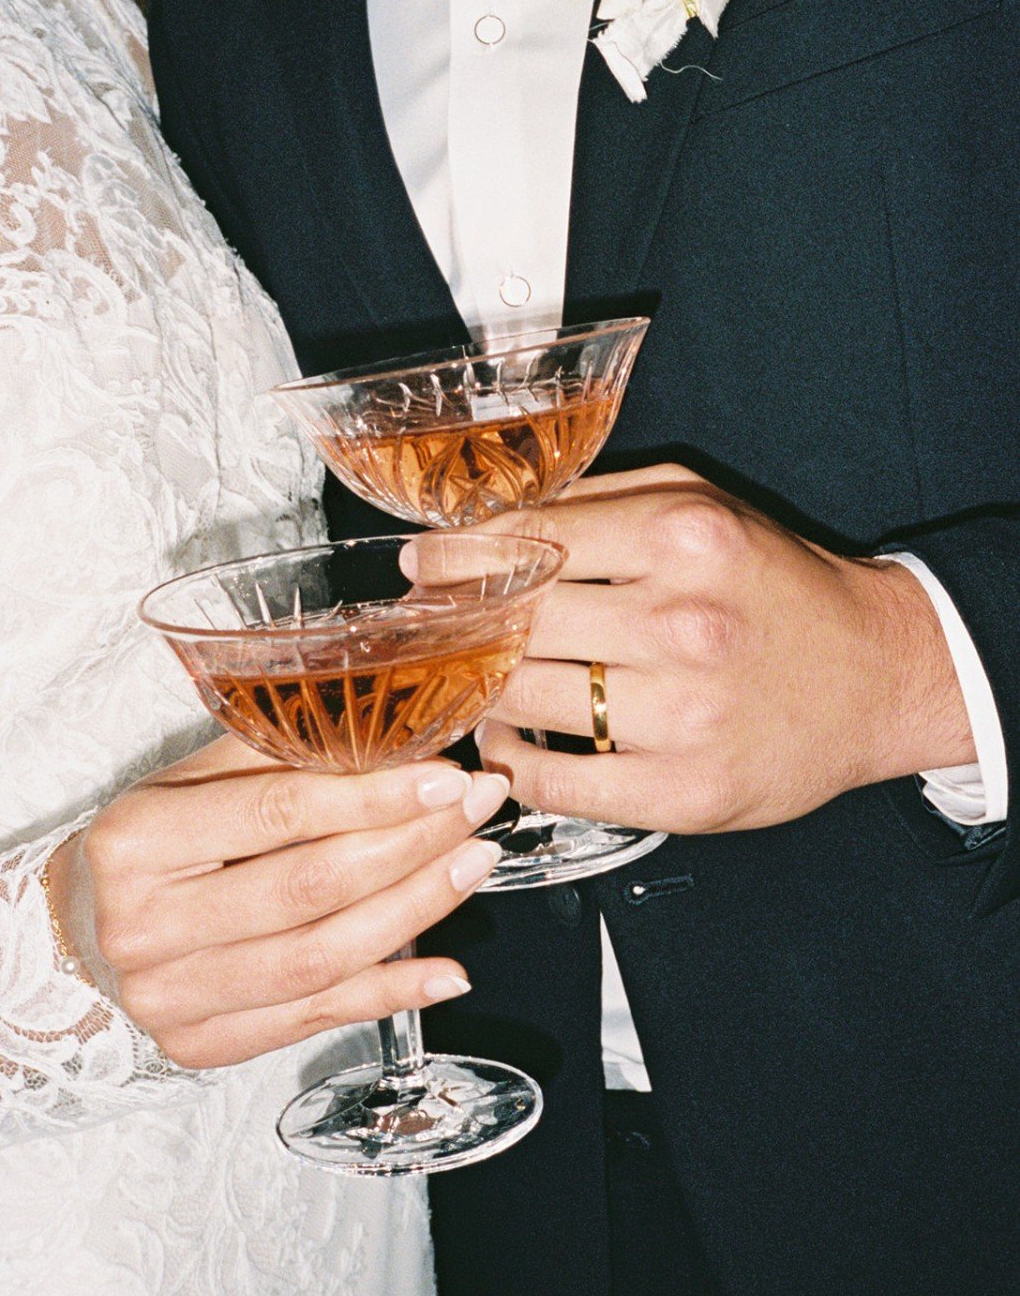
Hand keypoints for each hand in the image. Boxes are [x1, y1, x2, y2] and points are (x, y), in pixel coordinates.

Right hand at [45, 736, 507, 1066]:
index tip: (446, 777)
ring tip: (475, 865)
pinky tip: (448, 968)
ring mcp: (170, 997)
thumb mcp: (189, 781)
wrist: (75, 935)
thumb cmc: (151, 847)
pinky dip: (391, 994)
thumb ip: (277, 758)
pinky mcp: (201, 1045)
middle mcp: (145, 925)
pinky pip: (314, 1019)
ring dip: (415, 912)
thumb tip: (395, 738)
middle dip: (412, 846)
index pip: (277, 813)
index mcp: (137, 840)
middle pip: (309, 889)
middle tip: (478, 811)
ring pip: (322, 960)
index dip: (373, 796)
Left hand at [471, 467, 974, 832]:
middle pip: (516, 624)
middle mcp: (683, 622)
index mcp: (682, 538)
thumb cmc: (777, 588)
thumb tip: (486, 522)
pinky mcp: (686, 790)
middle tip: (431, 632)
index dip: (455, 557)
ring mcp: (685, 713)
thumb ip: (599, 505)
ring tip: (473, 688)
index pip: (528, 542)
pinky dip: (515, 766)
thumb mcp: (701, 508)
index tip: (420, 567)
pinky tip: (508, 748)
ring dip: (481, 698)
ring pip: (525, 703)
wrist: (875, 676)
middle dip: (456, 628)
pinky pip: (559, 782)